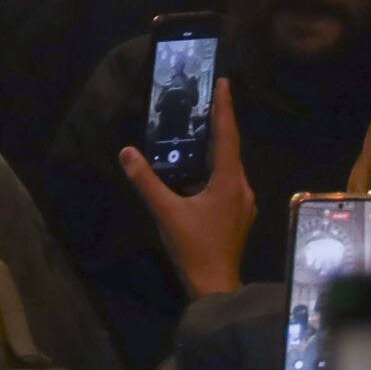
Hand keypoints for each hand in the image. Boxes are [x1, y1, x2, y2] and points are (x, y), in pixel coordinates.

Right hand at [119, 82, 254, 296]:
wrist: (215, 286)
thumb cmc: (193, 247)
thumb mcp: (166, 212)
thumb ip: (146, 181)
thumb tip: (127, 152)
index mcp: (229, 181)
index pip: (227, 135)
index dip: (225, 108)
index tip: (225, 83)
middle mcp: (242, 187)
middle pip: (232, 148)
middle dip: (219, 124)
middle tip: (208, 100)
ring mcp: (244, 203)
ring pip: (231, 166)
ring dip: (217, 148)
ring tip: (200, 131)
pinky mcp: (239, 215)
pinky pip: (229, 181)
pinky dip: (217, 168)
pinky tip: (200, 170)